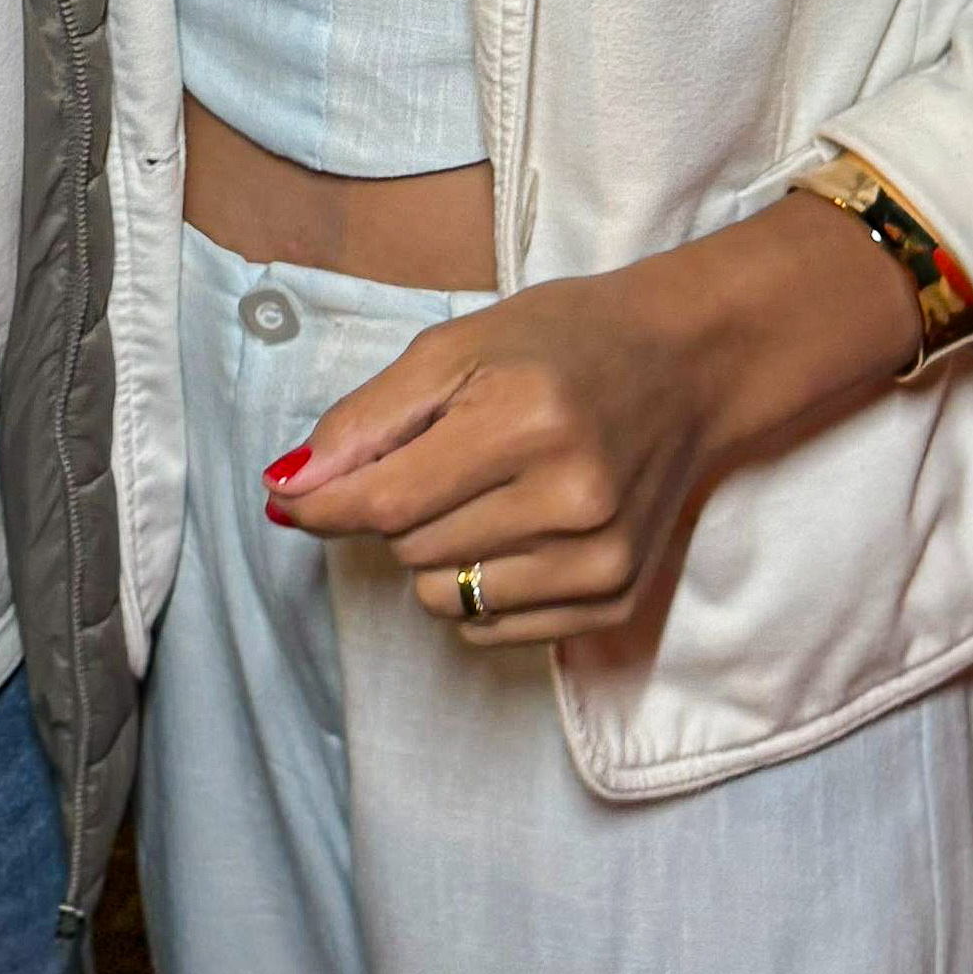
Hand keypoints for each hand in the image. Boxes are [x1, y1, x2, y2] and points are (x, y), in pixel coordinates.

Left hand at [261, 193, 924, 647]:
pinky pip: (490, 630)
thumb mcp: (454, 349)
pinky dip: (474, 589)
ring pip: (443, 599)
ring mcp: (600, 560)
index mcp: (525, 419)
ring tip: (478, 494)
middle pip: (410, 550)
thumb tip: (286, 489)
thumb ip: (364, 421)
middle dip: (393, 509)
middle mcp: (570, 499)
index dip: (321, 506)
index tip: (285, 499)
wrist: (687, 367)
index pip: (386, 501)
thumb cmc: (561, 344)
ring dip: (432, 554)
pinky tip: (507, 534)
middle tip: (437, 458)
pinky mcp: (615, 600)